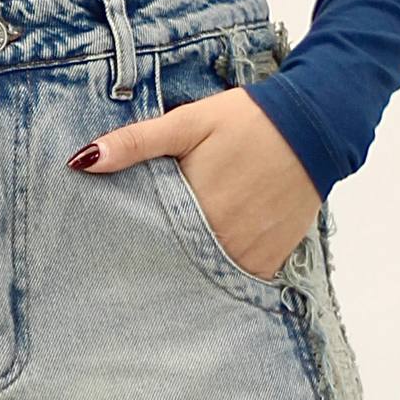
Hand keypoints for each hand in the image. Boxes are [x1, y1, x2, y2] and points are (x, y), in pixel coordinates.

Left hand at [67, 88, 320, 281]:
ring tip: (166, 266)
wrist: (316, 124)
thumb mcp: (188, 122)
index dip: (128, 247)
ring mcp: (248, 254)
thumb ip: (136, 143)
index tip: (110, 251)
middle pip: (173, 265)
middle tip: (130, 267)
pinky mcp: (270, 260)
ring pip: (203, 278)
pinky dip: (218, 277)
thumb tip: (82, 161)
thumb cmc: (248, 119)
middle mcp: (221, 239)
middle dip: (154, 264)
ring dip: (185, 274)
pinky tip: (203, 267)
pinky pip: (235, 281)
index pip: (147, 242)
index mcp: (195, 206)